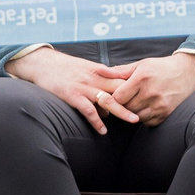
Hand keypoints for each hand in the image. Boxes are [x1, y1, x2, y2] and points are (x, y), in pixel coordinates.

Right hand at [8, 46, 140, 133]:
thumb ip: (100, 81)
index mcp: (100, 71)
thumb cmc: (64, 68)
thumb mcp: (86, 68)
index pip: (123, 78)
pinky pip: (88, 109)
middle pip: (121, 89)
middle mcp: (95, 78)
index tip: (152, 93)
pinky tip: (103, 130)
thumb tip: (111, 101)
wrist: (43, 63)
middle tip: (151, 108)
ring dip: (122, 111)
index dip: (138, 86)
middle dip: (136, 99)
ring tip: (134, 120)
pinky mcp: (72, 95)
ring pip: (108, 100)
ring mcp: (84, 87)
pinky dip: (96, 121)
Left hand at [107, 51, 194, 123]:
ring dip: (133, 112)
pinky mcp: (166, 114)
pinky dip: (144, 117)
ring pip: (135, 117)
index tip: (113, 96)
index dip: (113, 98)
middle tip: (123, 101)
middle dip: (122, 105)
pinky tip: (146, 107)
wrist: (189, 73)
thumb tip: (101, 72)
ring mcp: (160, 105)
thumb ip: (121, 71)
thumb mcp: (142, 64)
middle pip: (126, 108)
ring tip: (136, 103)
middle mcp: (151, 92)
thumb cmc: (162, 67)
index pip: (118, 96)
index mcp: (142, 78)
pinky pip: (147, 122)